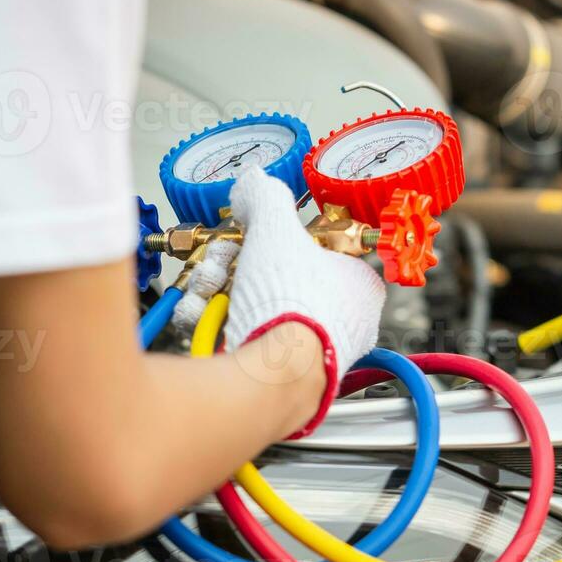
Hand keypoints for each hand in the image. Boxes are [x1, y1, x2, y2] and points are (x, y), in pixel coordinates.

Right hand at [223, 167, 385, 437]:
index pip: (321, 251)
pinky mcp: (280, 380)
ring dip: (221, 293)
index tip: (255, 236)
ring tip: (206, 286)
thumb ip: (266, 198)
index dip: (281, 240)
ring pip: (259, 312)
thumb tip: (253, 181)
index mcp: (359, 286)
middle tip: (220, 261)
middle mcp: (343, 324)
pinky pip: (247, 343)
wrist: (276, 374)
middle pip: (281, 281)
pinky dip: (218, 326)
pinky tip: (202, 315)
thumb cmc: (295, 305)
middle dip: (237, 268)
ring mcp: (312, 355)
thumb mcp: (278, 229)